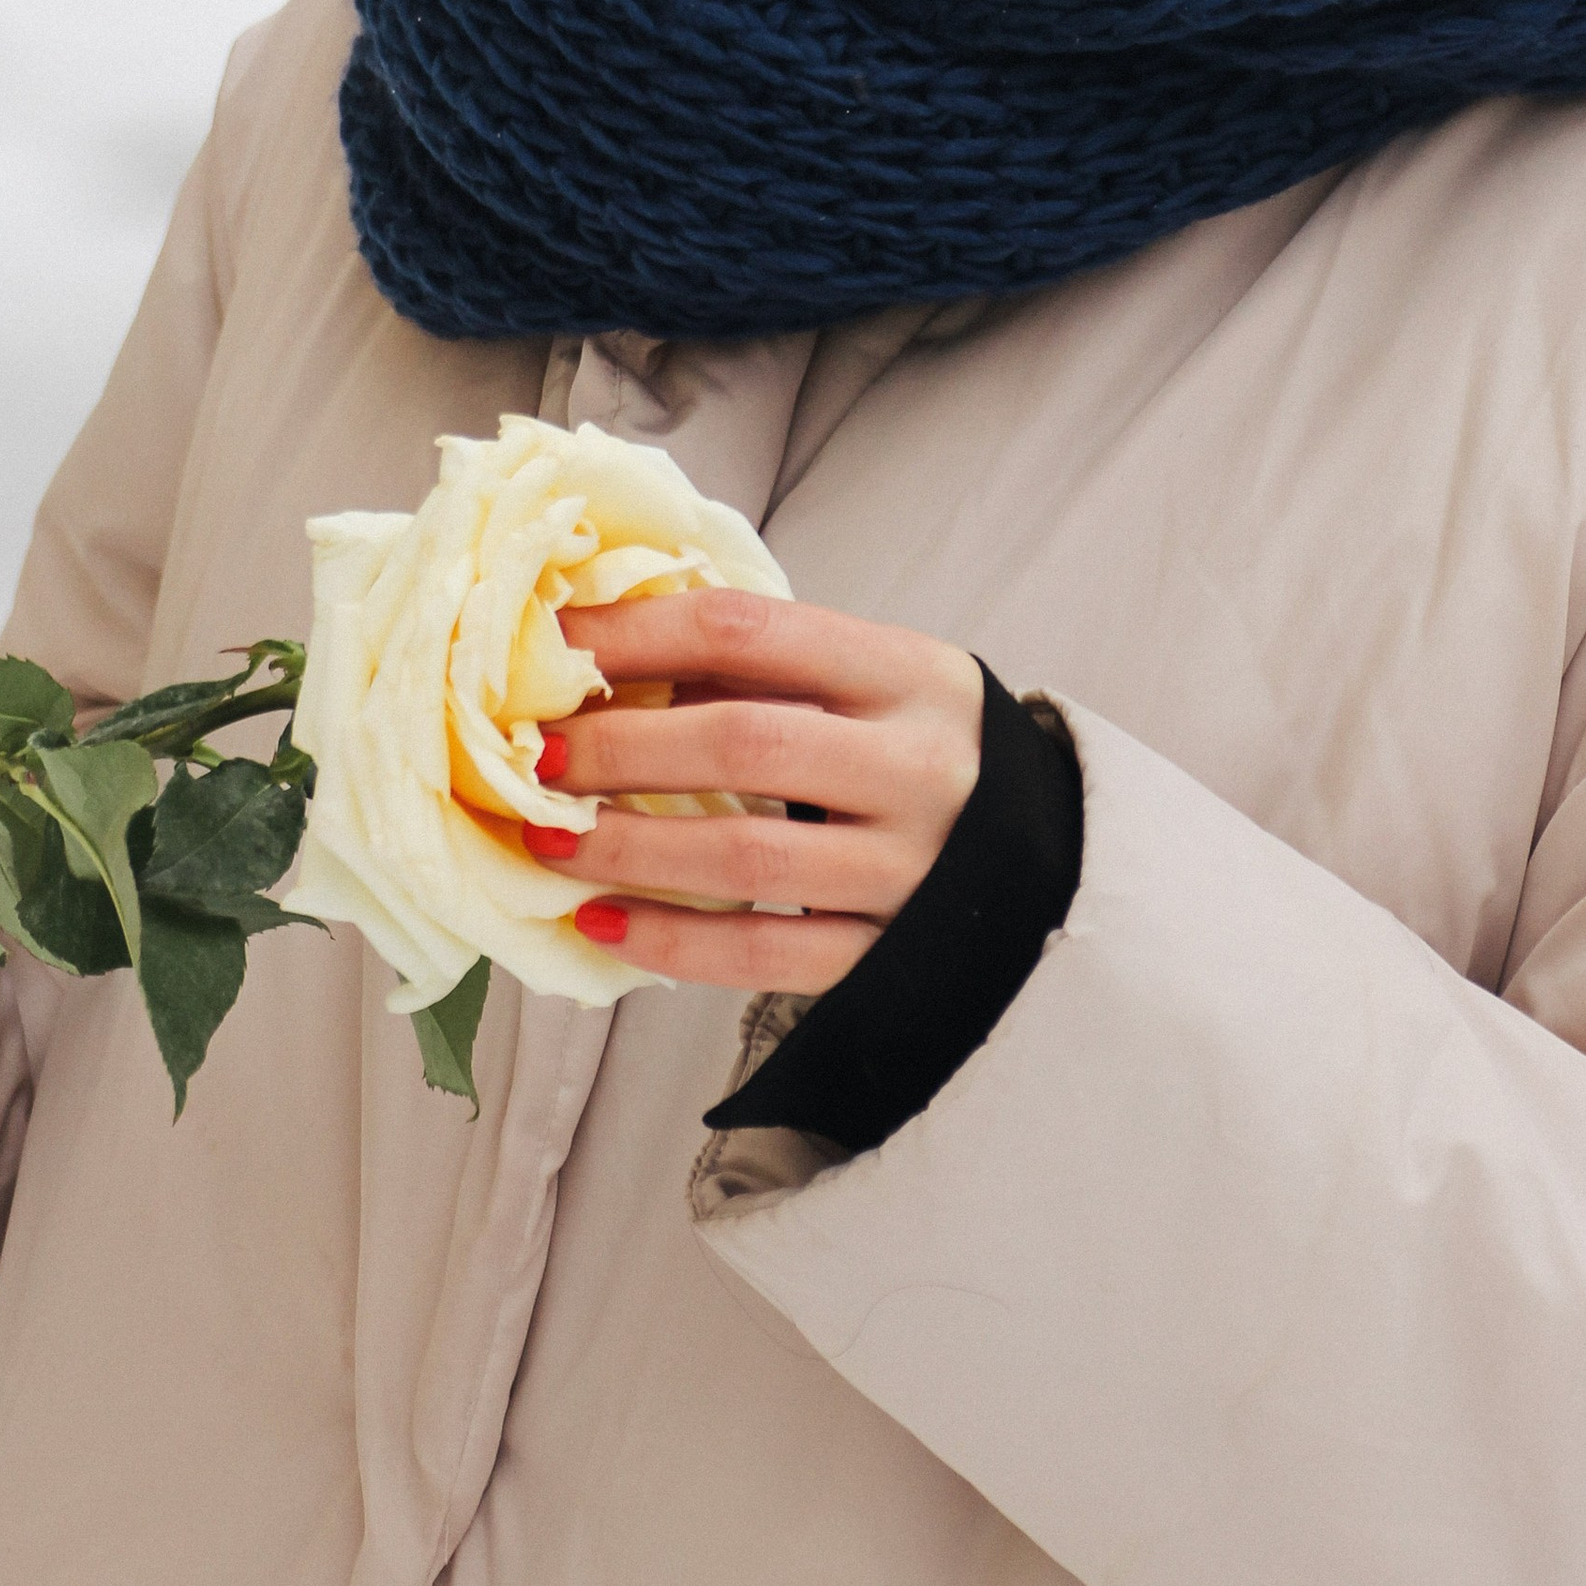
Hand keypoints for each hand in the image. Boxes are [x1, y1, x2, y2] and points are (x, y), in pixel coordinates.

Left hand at [531, 592, 983, 994]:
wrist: (1047, 860)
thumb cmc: (921, 750)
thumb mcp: (871, 682)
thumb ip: (759, 667)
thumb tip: (600, 659)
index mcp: (910, 672)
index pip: (753, 630)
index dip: (640, 634)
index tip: (554, 648)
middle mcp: (918, 765)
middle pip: (745, 742)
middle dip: (622, 748)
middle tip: (538, 754)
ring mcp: (909, 867)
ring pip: (747, 856)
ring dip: (629, 847)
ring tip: (549, 840)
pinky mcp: (892, 956)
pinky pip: (764, 954)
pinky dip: (671, 942)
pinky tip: (600, 923)